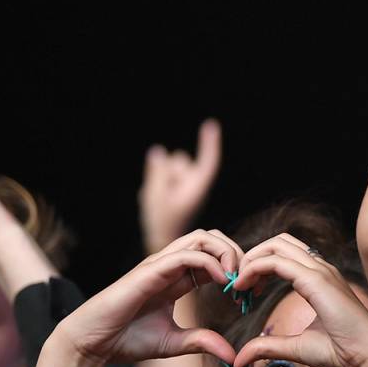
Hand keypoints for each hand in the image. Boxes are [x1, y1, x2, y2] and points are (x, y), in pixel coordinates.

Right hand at [56, 230, 240, 366]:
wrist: (91, 344)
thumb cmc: (125, 341)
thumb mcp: (174, 343)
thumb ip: (202, 342)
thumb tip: (232, 355)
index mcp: (176, 279)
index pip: (214, 257)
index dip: (237, 269)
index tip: (250, 293)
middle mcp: (169, 267)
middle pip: (212, 238)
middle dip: (238, 254)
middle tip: (249, 283)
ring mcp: (159, 266)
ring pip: (202, 237)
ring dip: (227, 253)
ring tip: (237, 281)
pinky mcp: (150, 271)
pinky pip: (186, 254)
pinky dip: (210, 263)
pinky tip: (223, 284)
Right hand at [139, 119, 221, 253]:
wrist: (162, 242)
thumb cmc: (162, 223)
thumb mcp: (156, 197)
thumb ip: (158, 173)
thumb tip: (160, 151)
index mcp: (197, 187)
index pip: (207, 161)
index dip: (209, 143)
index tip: (212, 124)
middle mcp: (194, 184)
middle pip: (180, 161)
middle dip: (169, 170)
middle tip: (165, 195)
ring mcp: (185, 187)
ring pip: (169, 168)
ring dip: (162, 178)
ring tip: (159, 200)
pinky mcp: (175, 190)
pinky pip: (160, 176)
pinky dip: (156, 185)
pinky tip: (155, 201)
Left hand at [230, 234, 367, 366]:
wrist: (366, 357)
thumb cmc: (342, 352)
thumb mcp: (295, 347)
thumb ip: (267, 347)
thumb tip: (239, 359)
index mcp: (321, 280)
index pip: (285, 255)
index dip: (260, 268)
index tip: (245, 293)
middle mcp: (321, 270)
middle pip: (279, 243)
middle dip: (252, 258)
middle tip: (238, 285)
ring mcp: (320, 272)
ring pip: (276, 245)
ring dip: (251, 260)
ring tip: (239, 285)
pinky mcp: (315, 280)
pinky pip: (276, 262)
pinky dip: (253, 269)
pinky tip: (243, 288)